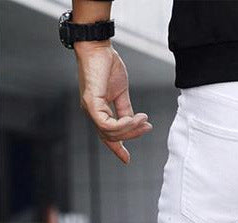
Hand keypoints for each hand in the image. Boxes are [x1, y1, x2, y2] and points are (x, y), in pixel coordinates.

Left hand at [75, 41, 151, 163]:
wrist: (98, 47)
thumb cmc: (107, 64)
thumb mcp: (120, 92)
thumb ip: (125, 109)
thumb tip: (133, 123)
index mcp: (98, 111)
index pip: (107, 135)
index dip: (117, 148)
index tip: (127, 160)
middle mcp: (92, 112)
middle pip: (111, 136)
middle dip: (132, 136)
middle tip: (147, 127)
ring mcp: (90, 109)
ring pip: (110, 133)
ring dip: (130, 129)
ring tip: (144, 121)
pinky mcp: (91, 103)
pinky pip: (107, 124)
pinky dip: (124, 124)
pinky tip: (135, 118)